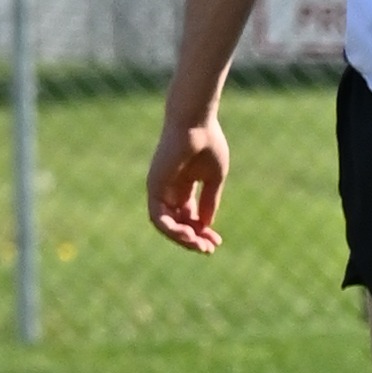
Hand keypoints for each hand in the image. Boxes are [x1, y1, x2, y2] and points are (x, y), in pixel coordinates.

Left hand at [147, 107, 229, 253]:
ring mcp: (160, 189)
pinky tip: (187, 234)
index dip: (203, 232)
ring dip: (182, 238)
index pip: (190, 217)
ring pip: (166, 225)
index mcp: (184, 186)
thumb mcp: (213, 178)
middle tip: (209, 249)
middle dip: (193, 239)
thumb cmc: (207, 143)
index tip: (217, 242)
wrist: (196, 123)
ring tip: (198, 245)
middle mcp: (170, 190)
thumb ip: (209, 202)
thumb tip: (206, 226)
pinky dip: (171, 229)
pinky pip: (158, 216)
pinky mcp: (153, 186)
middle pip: (178, 223)